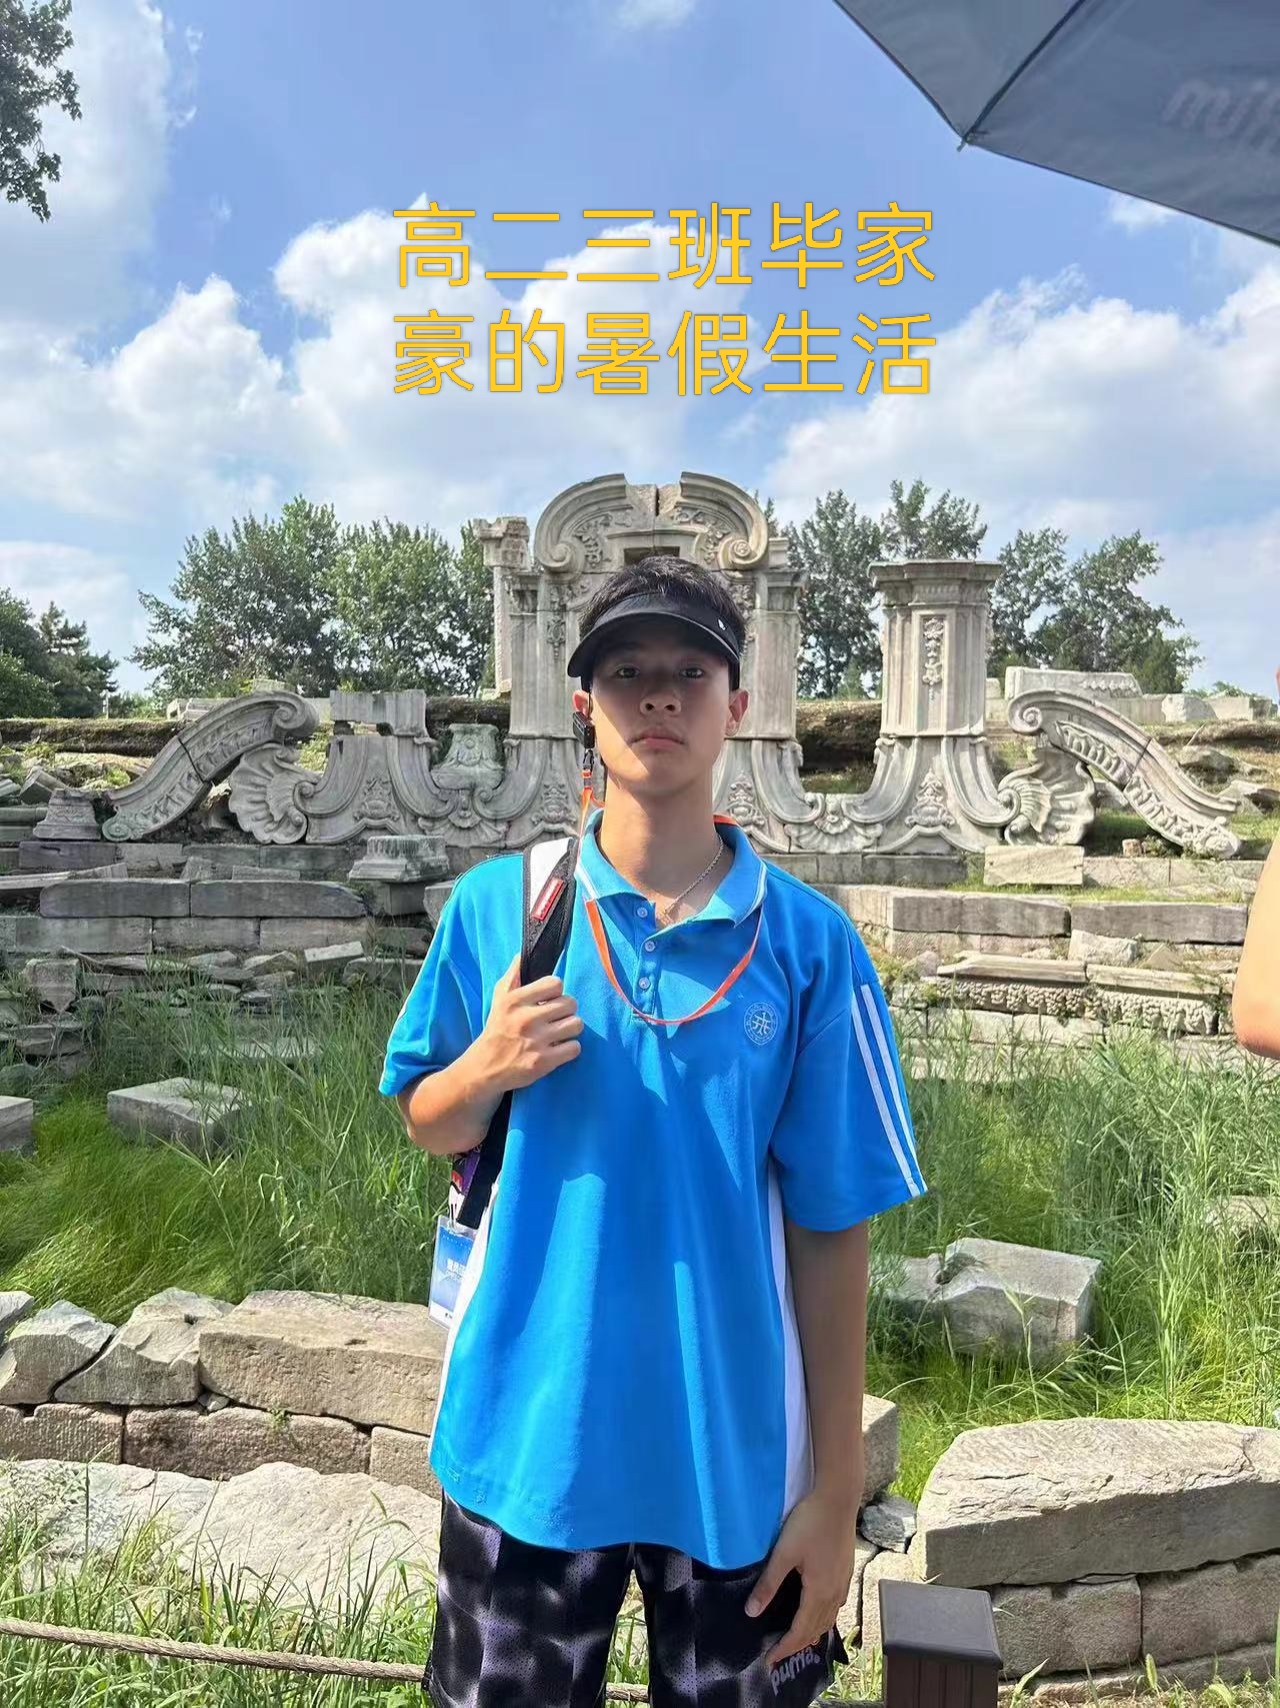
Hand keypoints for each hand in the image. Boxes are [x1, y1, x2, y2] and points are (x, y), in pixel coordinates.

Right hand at [474, 953, 583, 1090]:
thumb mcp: (499, 998)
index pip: (555, 984)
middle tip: (556, 1018)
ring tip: (559, 1032)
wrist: (486, 1067)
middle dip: (566, 1010)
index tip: (549, 1000)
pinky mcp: (543, 1062)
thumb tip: (522, 954)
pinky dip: (569, 1048)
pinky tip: (558, 1048)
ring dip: (570, 1029)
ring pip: (576, 1024)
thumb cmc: (497, 1029)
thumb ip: (513, 975)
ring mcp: (536, 1041)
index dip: (556, 992)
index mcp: (515, 1000)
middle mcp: (526, 1019)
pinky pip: (575, 1047)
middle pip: (570, 1003)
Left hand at [745, 1488, 860, 1670]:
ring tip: (795, 1639)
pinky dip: (823, 1617)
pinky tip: (816, 1611)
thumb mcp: (784, 1552)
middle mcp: (835, 1593)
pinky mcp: (846, 1571)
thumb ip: (769, 1583)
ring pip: (828, 1619)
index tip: (770, 1661)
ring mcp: (843, 1582)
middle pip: (816, 1629)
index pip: (800, 1631)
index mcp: (819, 1592)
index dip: (785, 1648)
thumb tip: (752, 1612)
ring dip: (812, 1632)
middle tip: (779, 1653)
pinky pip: (835, 1606)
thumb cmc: (809, 1522)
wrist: (838, 1498)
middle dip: (797, 1645)